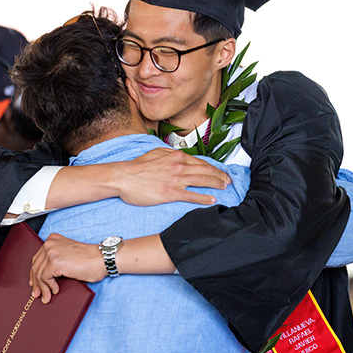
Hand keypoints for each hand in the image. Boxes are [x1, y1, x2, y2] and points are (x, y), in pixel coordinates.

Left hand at [30, 233, 105, 302]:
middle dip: (36, 283)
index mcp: (53, 239)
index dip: (35, 273)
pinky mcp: (55, 262)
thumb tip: (44, 277)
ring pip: (38, 274)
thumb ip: (56, 259)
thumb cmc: (90, 259)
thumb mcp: (68, 255)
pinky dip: (48, 287)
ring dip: (42, 288)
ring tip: (46, 297)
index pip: (37, 258)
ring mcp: (51, 252)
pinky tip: (55, 290)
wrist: (102, 259)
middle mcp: (50, 243)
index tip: (35, 283)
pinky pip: (45, 278)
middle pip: (35, 266)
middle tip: (37, 293)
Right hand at [115, 147, 230, 205]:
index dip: (213, 167)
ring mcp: (176, 180)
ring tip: (224, 188)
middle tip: (228, 180)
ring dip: (216, 184)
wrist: (124, 177)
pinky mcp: (171, 193)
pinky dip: (204, 198)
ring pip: (202, 181)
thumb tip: (179, 155)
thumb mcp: (156, 153)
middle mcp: (180, 167)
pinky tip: (212, 200)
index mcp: (177, 157)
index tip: (220, 171)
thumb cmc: (137, 167)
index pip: (201, 162)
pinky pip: (192, 196)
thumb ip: (170, 154)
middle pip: (206, 171)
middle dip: (220, 176)